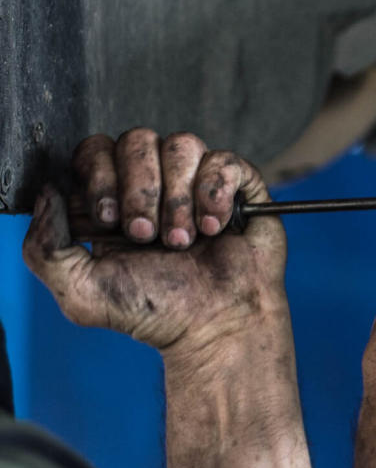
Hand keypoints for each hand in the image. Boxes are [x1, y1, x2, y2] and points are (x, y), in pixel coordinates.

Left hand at [22, 128, 286, 356]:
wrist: (218, 326)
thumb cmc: (157, 312)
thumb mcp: (82, 292)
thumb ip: (44, 247)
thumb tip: (48, 193)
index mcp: (114, 199)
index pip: (95, 150)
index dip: (99, 175)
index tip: (109, 220)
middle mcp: (155, 184)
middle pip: (137, 140)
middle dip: (140, 191)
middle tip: (148, 236)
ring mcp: (198, 182)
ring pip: (181, 145)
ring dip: (179, 198)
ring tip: (184, 240)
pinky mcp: (238, 187)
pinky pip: (224, 161)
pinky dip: (215, 193)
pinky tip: (215, 228)